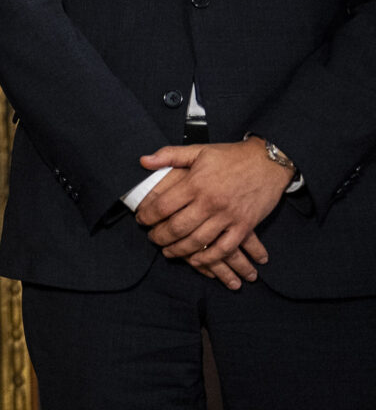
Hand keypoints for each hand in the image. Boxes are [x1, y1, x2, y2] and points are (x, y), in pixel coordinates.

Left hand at [134, 142, 285, 288]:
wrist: (268, 162)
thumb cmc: (231, 156)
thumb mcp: (198, 150)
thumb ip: (169, 155)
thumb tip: (143, 160)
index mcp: (195, 183)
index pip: (163, 206)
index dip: (148, 216)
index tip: (141, 220)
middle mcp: (209, 202)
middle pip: (177, 227)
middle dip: (160, 237)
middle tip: (152, 239)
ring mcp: (228, 216)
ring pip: (198, 241)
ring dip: (179, 250)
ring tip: (168, 251)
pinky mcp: (244, 226)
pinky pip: (224, 248)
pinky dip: (209, 258)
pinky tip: (196, 260)